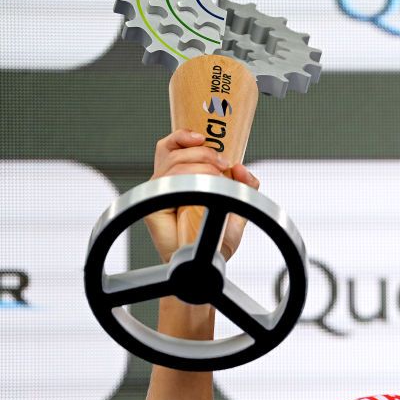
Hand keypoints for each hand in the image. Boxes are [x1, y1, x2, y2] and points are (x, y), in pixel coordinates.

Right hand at [144, 129, 259, 263]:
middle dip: (203, 152)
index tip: (203, 137)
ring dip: (201, 164)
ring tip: (219, 177)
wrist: (210, 262)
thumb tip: (241, 168)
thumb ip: (245, 186)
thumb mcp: (239, 205)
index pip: (173, 146)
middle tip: (224, 164)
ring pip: (174, 161)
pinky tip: (204, 185)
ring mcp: (160, 192)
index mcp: (183, 178)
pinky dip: (190, 177)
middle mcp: (169, 183)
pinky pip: (168, 180)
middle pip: (175, 150)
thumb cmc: (218, 238)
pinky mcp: (154, 203)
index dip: (183, 136)